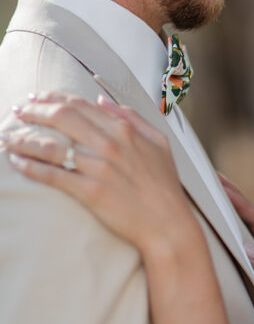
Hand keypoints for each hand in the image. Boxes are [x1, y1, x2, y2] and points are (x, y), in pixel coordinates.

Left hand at [2, 92, 196, 257]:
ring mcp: (100, 169)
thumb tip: (102, 100)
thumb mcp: (158, 143)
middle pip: (62, 118)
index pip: (81, 105)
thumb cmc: (164, 186)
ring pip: (52, 146)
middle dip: (35, 112)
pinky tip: (17, 161)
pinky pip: (53, 175)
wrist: (167, 224)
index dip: (54, 99)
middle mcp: (111, 145)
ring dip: (25, 139)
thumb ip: (131, 117)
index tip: (37, 99)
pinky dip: (31, 166)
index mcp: (125, 130)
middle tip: (18, 112)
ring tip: (9, 138)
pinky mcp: (90, 193)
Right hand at [219, 175, 253, 320]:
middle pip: (251, 216)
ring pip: (246, 227)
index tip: (222, 185)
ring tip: (212, 191)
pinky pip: (240, 240)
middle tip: (214, 176)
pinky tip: (214, 224)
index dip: (239, 201)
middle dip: (234, 196)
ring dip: (230, 209)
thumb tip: (248, 248)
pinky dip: (228, 227)